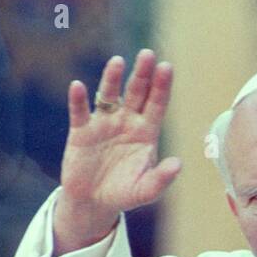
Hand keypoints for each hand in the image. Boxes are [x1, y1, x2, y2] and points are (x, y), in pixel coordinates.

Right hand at [54, 49, 181, 253]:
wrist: (94, 202)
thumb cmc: (125, 193)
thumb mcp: (146, 190)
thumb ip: (162, 178)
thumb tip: (178, 164)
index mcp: (146, 132)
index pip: (157, 104)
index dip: (162, 86)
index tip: (166, 67)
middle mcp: (126, 122)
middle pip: (136, 92)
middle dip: (142, 74)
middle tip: (148, 54)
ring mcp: (103, 124)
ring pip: (109, 96)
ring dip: (112, 79)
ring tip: (118, 61)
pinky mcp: (81, 131)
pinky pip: (80, 112)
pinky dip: (78, 100)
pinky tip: (78, 86)